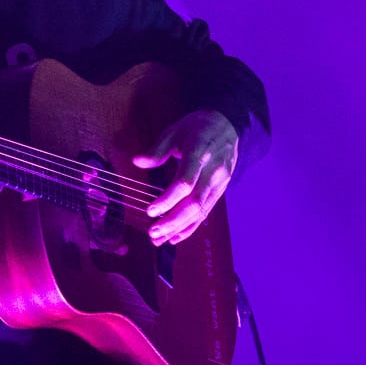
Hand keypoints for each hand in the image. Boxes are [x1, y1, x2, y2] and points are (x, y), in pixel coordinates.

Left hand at [134, 110, 238, 244]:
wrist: (228, 125)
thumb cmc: (197, 127)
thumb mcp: (175, 131)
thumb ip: (157, 150)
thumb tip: (137, 162)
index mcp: (199, 153)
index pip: (184, 183)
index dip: (168, 200)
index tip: (150, 211)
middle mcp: (213, 171)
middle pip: (194, 203)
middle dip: (173, 221)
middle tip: (153, 232)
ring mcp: (220, 182)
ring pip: (201, 211)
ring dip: (180, 228)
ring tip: (159, 240)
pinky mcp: (221, 189)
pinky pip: (206, 211)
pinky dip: (191, 226)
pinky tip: (176, 237)